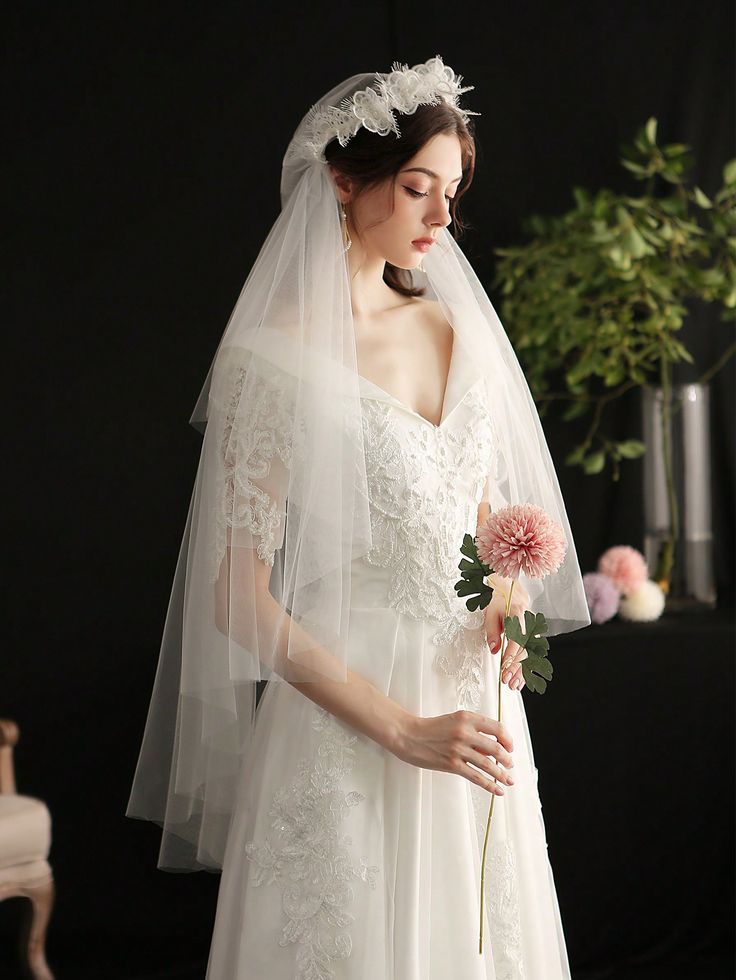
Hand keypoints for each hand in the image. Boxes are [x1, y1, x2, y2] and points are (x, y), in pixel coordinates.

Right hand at [392, 710, 514, 795]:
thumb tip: (492, 748)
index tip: (510, 747)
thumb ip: (473, 731)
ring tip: (509, 780)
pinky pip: (476, 777)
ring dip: (502, 774)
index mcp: (467, 718)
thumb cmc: (431, 728)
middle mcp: (464, 732)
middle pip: (496, 748)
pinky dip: (489, 785)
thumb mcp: (454, 721)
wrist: (408, 735)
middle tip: (510, 765)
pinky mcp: (451, 764)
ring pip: (488, 764)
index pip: (497, 728)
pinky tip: (497, 790)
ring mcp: (458, 749)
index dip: (508, 739)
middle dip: (507, 760)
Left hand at [484, 587, 529, 691]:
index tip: (504, 665)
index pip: (517, 637)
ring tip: (514, 685)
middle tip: (507, 680)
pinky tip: (521, 680)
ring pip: (531, 655)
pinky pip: (532, 655)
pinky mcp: (533, 638)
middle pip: (525, 649)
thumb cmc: (499, 602)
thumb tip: (494, 650)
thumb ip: (492, 631)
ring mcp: (533, 631)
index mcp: (518, 614)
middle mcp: (529, 624)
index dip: (511, 653)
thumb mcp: (490, 612)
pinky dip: (527, 669)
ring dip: (523, 672)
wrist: (512, 593)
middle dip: (516, 667)